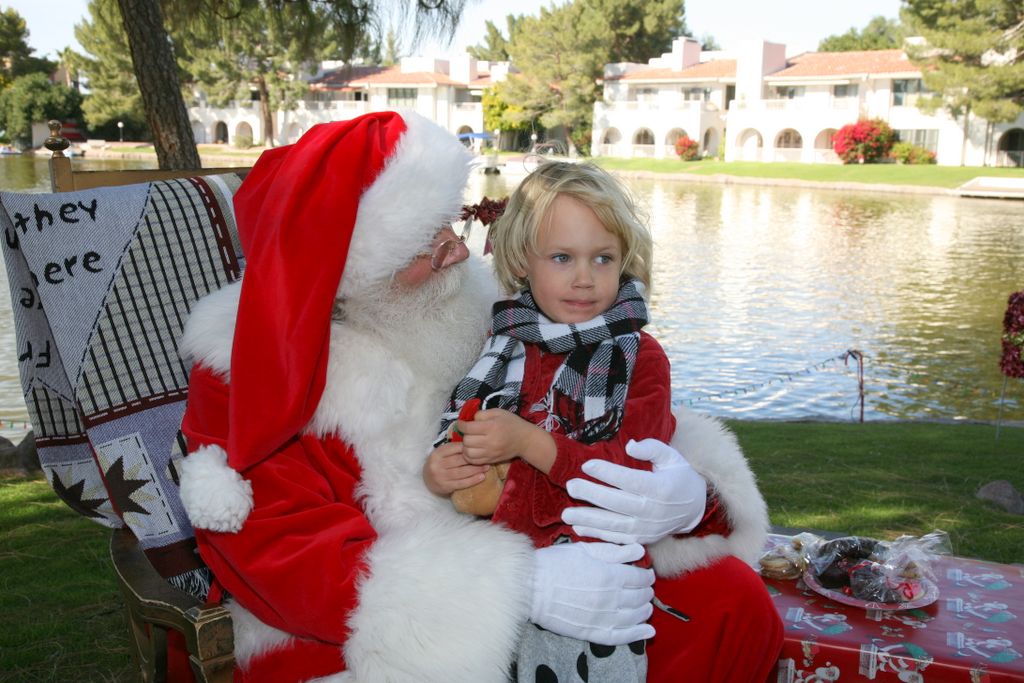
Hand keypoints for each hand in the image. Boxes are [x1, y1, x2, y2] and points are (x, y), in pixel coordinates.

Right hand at [422, 442, 487, 495]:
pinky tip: (482, 477)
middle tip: (487, 458)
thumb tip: (473, 442)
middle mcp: (438, 464)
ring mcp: (441, 476)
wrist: (426, 479)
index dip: (469, 448)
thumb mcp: (443, 453)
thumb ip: (454, 449)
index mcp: (438, 453)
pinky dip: (473, 480)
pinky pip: (461, 483)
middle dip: (474, 459)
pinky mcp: (445, 486)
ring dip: (476, 470)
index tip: (480, 447)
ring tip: (487, 467)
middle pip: (460, 461)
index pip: (456, 448)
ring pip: (462, 472)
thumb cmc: (440, 463)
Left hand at [459, 409, 534, 465]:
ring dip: (465, 447)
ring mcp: (490, 453)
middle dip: (464, 435)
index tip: (461, 423)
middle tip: (468, 432)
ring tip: (469, 442)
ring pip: (468, 453)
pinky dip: (469, 456)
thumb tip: (469, 420)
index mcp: (492, 427)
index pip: (468, 428)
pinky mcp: (491, 460)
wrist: (525, 440)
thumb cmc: (511, 423)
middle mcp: (490, 441)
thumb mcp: (498, 412)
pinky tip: (472, 450)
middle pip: (467, 441)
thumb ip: (482, 414)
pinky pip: (473, 461)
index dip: (461, 424)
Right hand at [530, 542, 654, 644]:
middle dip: (646, 592)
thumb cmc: (555, 563)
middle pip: (640, 597)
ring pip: (634, 617)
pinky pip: (621, 636)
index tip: (646, 574)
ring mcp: (602, 617)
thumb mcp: (585, 549)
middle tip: (645, 589)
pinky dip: (637, 635)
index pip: (639, 577)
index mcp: (610, 575)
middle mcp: (611, 598)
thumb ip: (614, 551)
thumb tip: (640, 550)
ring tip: (646, 607)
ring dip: (644, 611)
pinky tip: (647, 632)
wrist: (531, 587)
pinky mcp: (592, 632)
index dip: (646, 575)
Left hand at [562, 438, 706, 544]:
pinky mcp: (641, 539)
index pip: (630, 481)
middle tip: (570, 486)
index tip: (586, 465)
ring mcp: (646, 528)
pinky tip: (578, 529)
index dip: (608, 473)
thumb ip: (652, 448)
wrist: (694, 509)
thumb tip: (629, 446)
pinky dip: (596, 536)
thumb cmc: (679, 476)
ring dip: (588, 520)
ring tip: (566, 514)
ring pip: (613, 525)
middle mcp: (653, 511)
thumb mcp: (672, 457)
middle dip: (592, 495)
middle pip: (618, 503)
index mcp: (661, 489)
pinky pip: (616, 539)